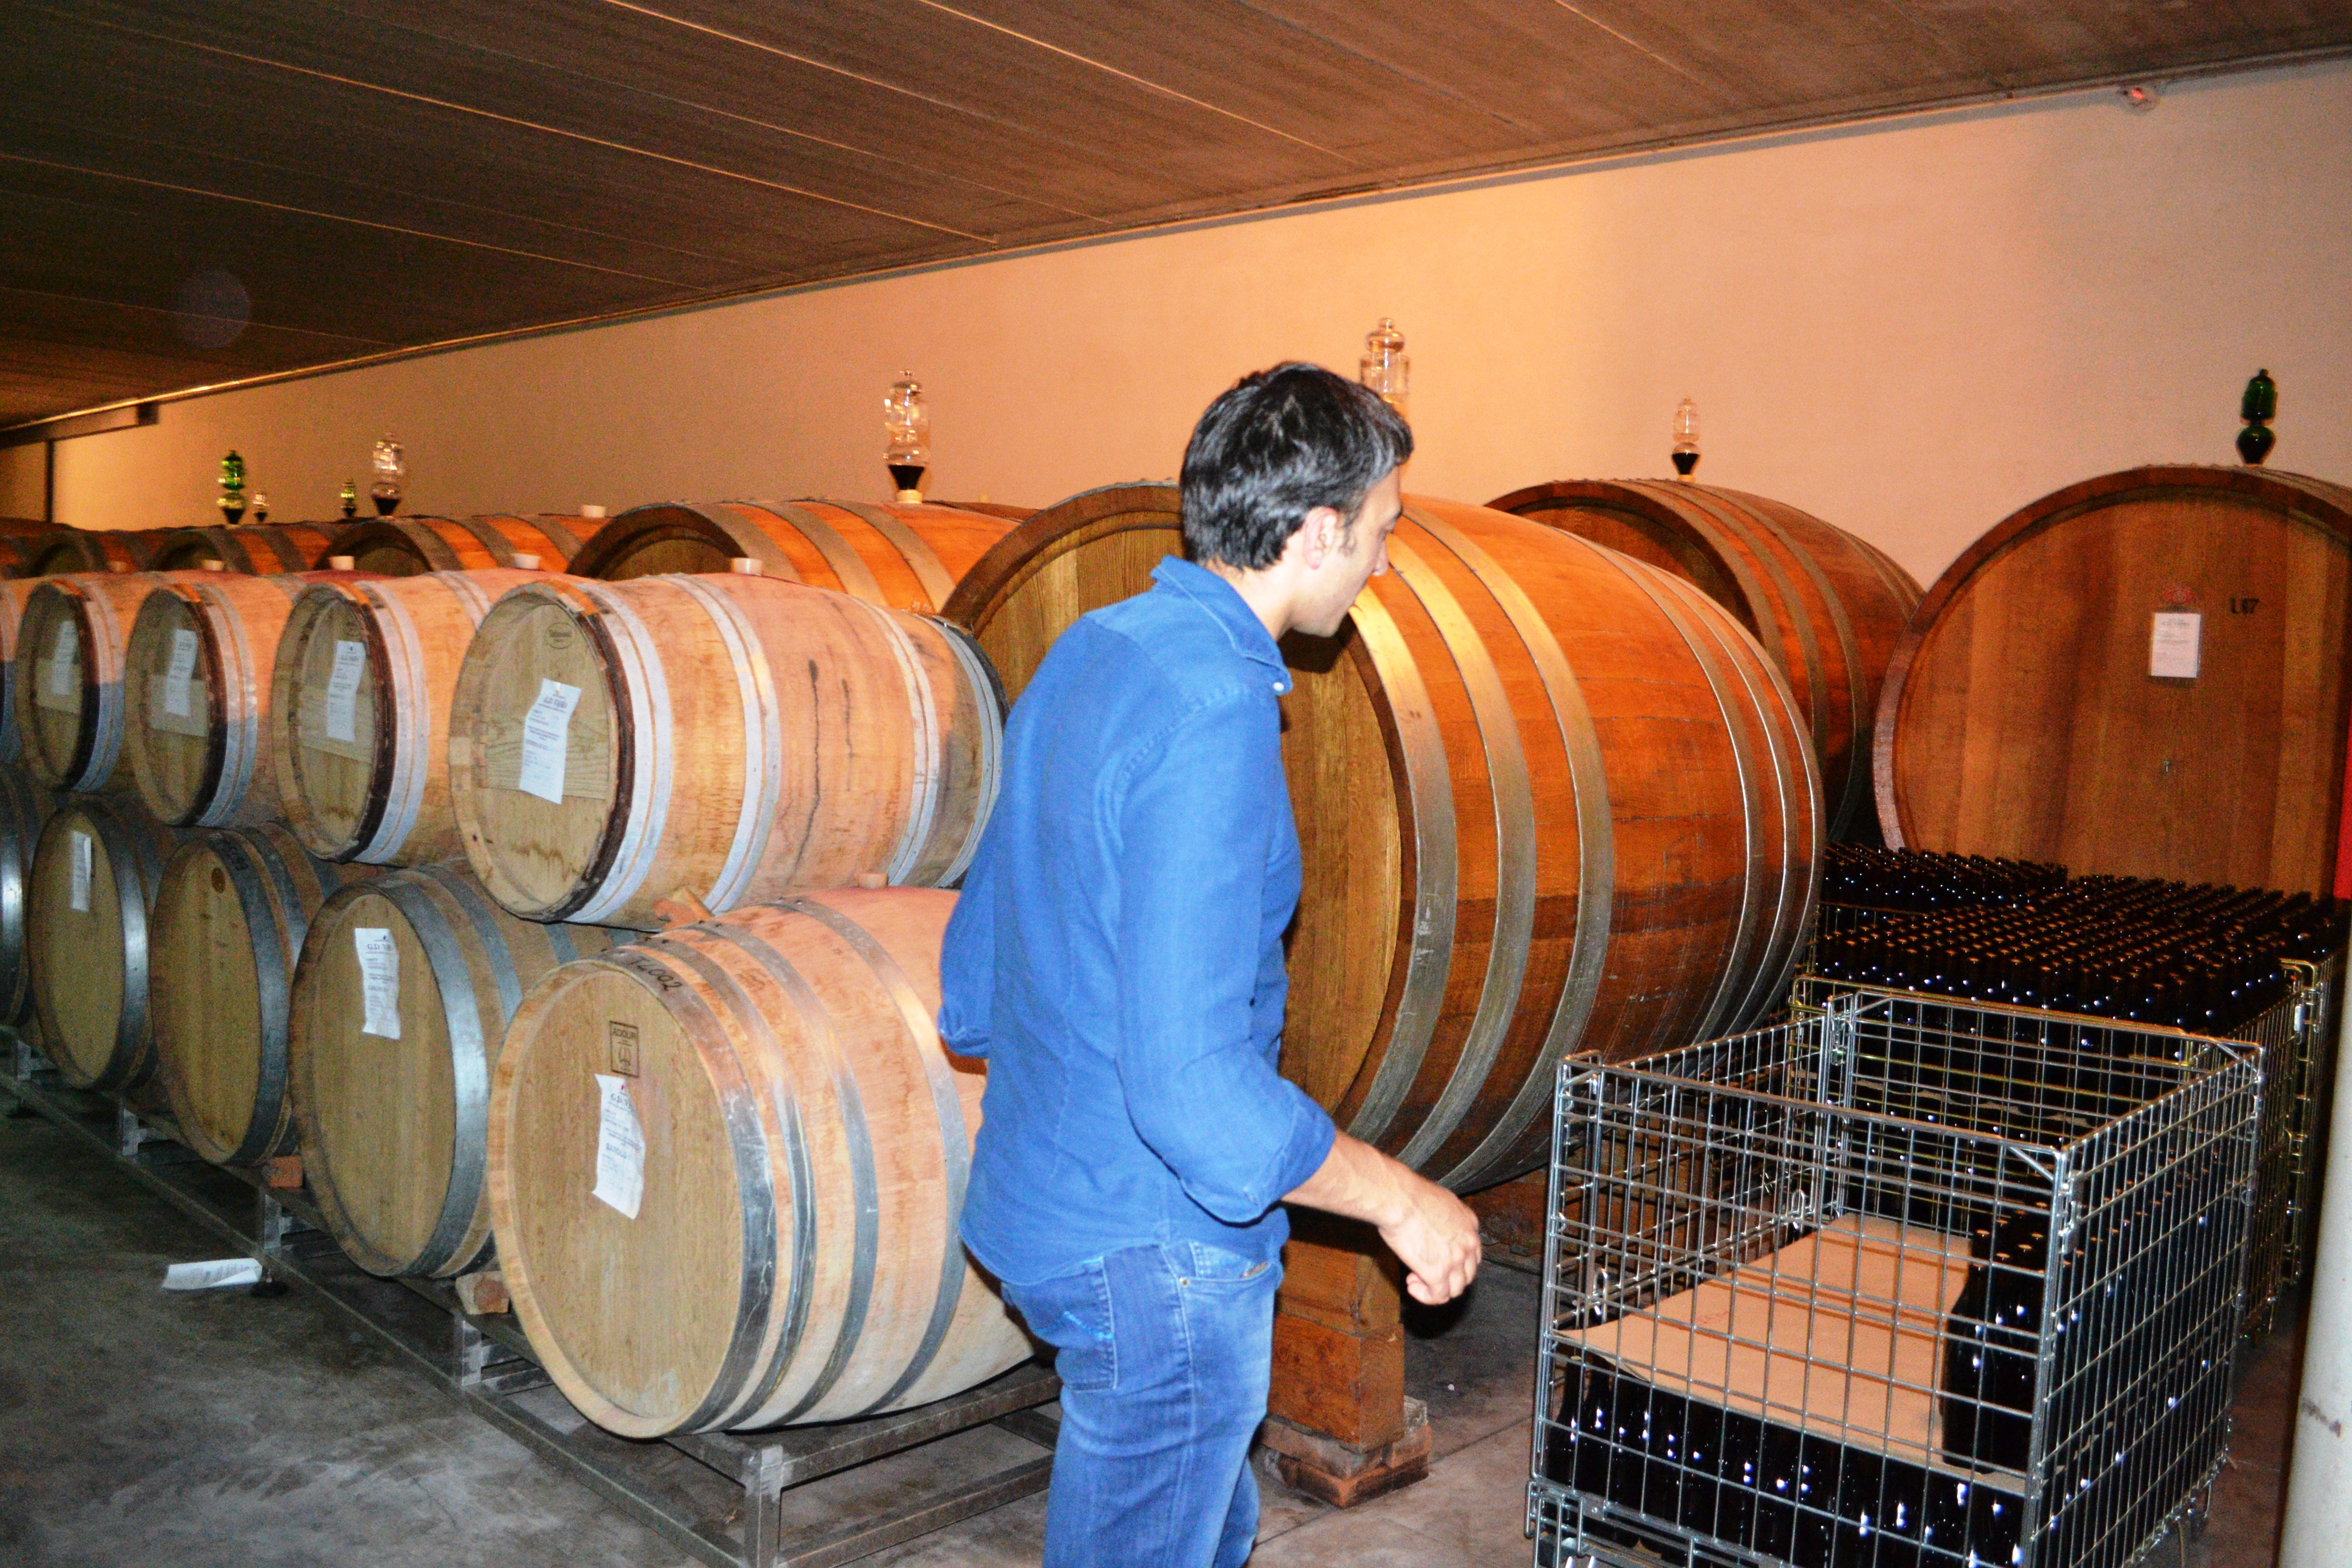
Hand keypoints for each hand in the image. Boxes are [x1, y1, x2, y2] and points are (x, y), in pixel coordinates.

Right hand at [1283, 1132, 1481, 1304]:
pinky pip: (1439, 1296)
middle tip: (1422, 1272)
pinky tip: (1411, 1285)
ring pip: (1455, 1289)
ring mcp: (1456, 1259)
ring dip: (1435, 1289)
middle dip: (1446, 1278)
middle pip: (1467, 1274)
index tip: (1433, 1259)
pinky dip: (1426, 1296)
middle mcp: (1468, 1242)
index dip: (1453, 1262)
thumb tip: (1428, 1220)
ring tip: (1414, 1280)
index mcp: (1469, 1223)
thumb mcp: (1435, 1201)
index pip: (1473, 1254)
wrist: (1398, 1198)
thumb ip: (1440, 1216)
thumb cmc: (1408, 1194)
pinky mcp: (1439, 1273)